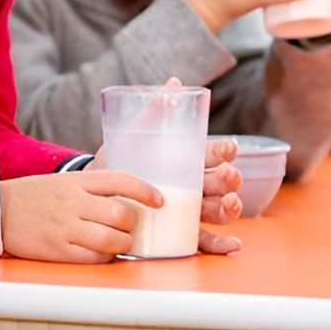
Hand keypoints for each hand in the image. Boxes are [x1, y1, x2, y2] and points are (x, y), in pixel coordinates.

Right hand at [0, 170, 160, 262]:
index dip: (145, 190)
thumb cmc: (36, 196)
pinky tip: (102, 254)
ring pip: (110, 240)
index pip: (120, 180)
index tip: (159, 200)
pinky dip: (105, 258)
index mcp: (77, 181)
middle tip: (130, 227)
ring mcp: (65, 226)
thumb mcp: (65, 181)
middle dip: (133, 225)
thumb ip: (93, 187)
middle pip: (121, 214)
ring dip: (123, 244)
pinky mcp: (57, 249)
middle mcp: (74, 202)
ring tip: (120, 243)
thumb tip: (129, 198)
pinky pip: (93, 258)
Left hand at [88, 79, 242, 255]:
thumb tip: (174, 83)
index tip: (228, 148)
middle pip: (221, 182)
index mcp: (189, 158)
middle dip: (230, 178)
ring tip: (231, 204)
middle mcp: (195, 183)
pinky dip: (221, 244)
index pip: (213, 154)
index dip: (224, 151)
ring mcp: (189, 208)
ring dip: (231, 207)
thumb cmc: (122, 156)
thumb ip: (156, 109)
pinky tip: (232, 246)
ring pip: (218, 209)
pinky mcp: (179, 230)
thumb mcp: (136, 131)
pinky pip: (204, 239)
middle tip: (225, 175)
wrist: (98, 187)